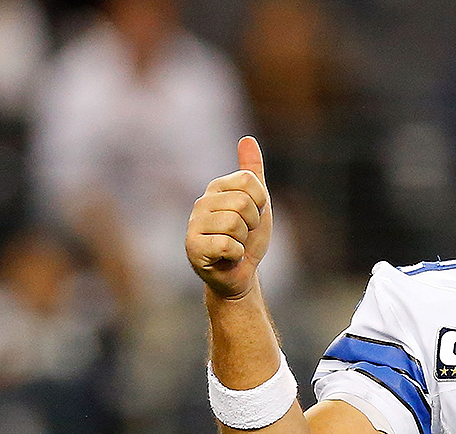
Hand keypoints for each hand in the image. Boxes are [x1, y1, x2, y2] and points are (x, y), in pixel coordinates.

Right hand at [186, 136, 272, 299]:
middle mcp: (202, 203)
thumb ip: (252, 172)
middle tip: (244, 235)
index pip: (251, 182)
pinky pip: (227, 244)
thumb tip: (247, 139)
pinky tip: (227, 257)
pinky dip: (235, 254)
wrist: (240, 273)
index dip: (261, 204)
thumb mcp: (258, 202)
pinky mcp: (193, 247)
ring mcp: (195, 225)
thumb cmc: (248, 237)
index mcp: (217, 188)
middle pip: (244, 203)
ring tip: (235, 245)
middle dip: (253, 224)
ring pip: (235, 224)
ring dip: (243, 240)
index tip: (254, 216)